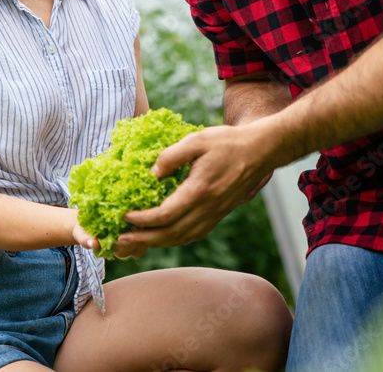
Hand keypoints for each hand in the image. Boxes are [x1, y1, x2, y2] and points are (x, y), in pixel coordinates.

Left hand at [118, 121, 277, 247]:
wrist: (260, 150)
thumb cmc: (228, 142)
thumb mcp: (196, 139)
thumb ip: (171, 156)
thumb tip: (151, 174)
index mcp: (200, 191)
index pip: (165, 215)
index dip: (142, 219)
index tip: (125, 215)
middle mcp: (208, 209)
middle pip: (171, 234)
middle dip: (143, 239)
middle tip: (121, 238)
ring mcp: (215, 214)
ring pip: (182, 238)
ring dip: (157, 243)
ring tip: (136, 240)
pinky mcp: (219, 215)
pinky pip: (193, 235)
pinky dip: (174, 239)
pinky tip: (162, 235)